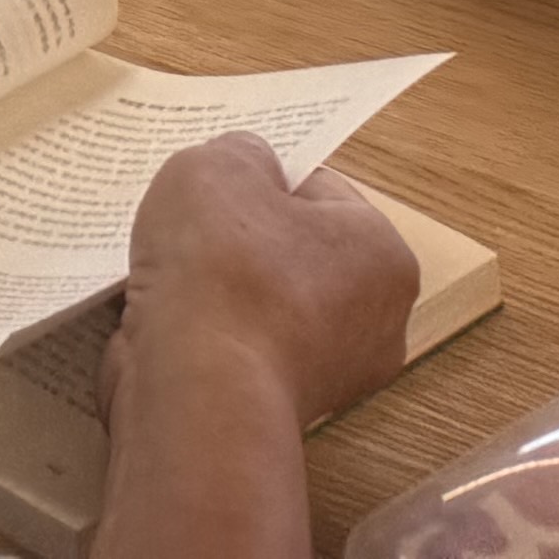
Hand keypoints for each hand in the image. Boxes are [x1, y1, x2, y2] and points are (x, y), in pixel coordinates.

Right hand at [112, 138, 411, 432]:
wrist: (196, 386)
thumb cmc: (221, 267)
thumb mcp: (217, 166)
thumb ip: (239, 151)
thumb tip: (249, 166)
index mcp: (384, 254)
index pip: (317, 189)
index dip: (259, 177)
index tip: (215, 185)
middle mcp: (379, 320)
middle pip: (295, 248)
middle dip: (244, 235)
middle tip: (191, 224)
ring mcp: (336, 373)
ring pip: (268, 299)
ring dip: (224, 284)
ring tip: (173, 272)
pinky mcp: (287, 407)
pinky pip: (245, 345)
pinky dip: (213, 330)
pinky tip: (173, 316)